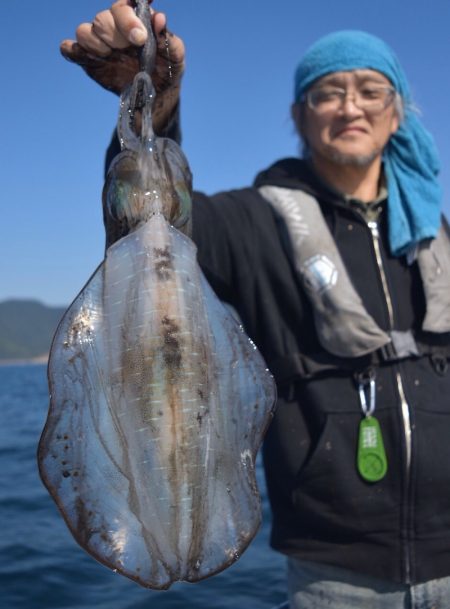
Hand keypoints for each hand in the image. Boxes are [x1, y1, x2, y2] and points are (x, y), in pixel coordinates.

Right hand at [60, 0, 184, 95]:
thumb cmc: (167, 69)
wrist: (157, 95)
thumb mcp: (175, 56)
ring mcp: (99, 44)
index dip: (127, 16)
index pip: (123, 5)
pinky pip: (70, 49)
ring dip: (96, 43)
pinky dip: (72, 50)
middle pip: (102, 18)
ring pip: (84, 30)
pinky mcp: (88, 60)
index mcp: (134, 20)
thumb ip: (168, 38)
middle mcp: (114, 28)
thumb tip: (160, 18)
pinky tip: (88, 59)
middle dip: (116, 33)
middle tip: (133, 47)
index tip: (140, 36)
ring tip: (111, 56)